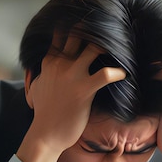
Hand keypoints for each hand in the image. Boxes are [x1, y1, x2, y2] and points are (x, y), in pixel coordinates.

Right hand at [17, 34, 125, 161]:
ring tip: (121, 51)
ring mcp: (72, 75)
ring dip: (109, 48)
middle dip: (95, 31)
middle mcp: (60, 64)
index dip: (77, 27)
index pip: (62, 33)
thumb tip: (44, 68)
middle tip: (111, 33)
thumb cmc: (43, 113)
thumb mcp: (36, 86)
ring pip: (94, 48)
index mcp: (49, 61)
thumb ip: (42, 72)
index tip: (92, 27)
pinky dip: (118, 72)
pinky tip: (124, 74)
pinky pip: (106, 74)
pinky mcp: (84, 90)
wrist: (46, 134)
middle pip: (78, 34)